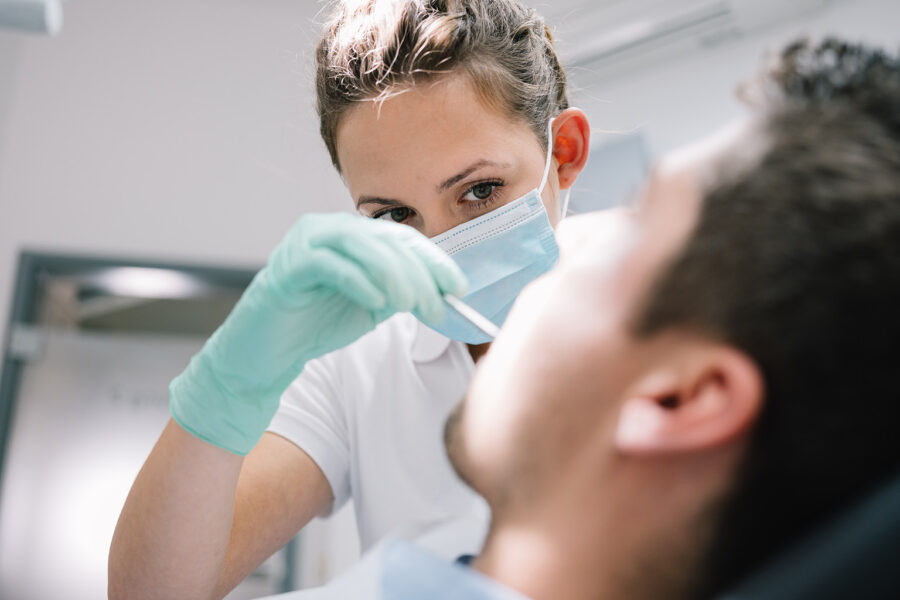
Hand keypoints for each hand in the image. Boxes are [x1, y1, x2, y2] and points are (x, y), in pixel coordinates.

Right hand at [170, 213, 466, 454]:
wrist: (267, 354)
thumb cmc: (317, 325)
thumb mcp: (372, 306)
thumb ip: (402, 293)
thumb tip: (443, 292)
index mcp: (350, 234)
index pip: (401, 237)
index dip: (433, 261)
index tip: (458, 287)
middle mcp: (326, 229)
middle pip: (386, 240)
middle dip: (419, 274)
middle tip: (437, 306)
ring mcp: (304, 244)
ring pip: (361, 246)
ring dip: (395, 276)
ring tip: (412, 306)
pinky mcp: (287, 268)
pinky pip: (330, 266)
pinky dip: (359, 282)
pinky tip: (379, 303)